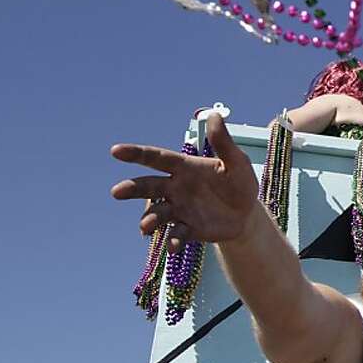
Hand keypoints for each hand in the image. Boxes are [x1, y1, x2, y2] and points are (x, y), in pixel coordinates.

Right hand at [110, 113, 259, 251]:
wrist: (247, 214)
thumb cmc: (240, 182)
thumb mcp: (237, 162)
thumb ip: (223, 143)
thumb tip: (213, 115)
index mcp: (184, 168)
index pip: (157, 158)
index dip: (136, 153)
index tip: (115, 151)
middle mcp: (176, 188)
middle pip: (148, 186)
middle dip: (132, 189)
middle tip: (117, 192)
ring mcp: (179, 210)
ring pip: (157, 213)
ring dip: (149, 219)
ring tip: (145, 226)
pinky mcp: (187, 229)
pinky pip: (176, 235)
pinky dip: (172, 241)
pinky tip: (172, 246)